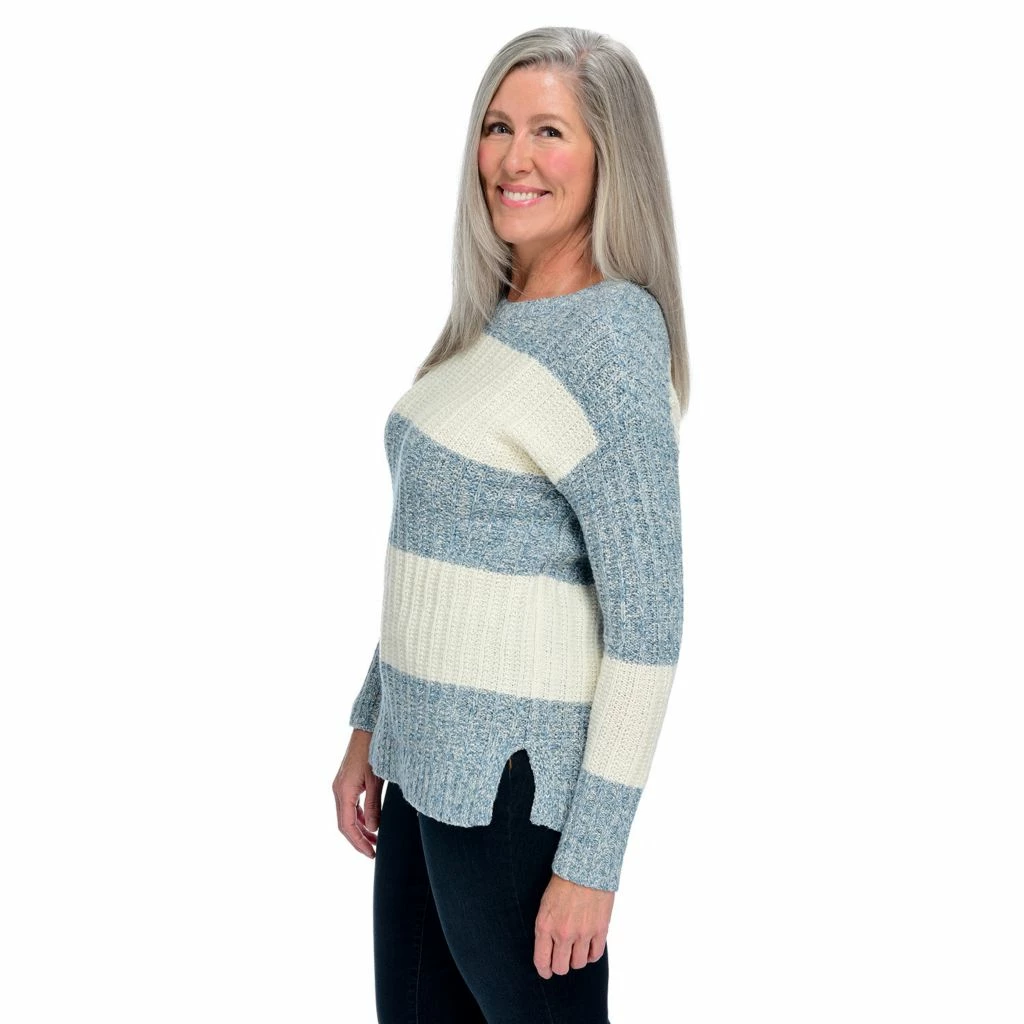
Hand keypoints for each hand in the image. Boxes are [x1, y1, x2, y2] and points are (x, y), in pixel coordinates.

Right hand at [333, 728, 383, 857]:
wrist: (368, 729)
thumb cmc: (373, 752)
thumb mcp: (376, 781)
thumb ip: (374, 806)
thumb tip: (373, 829)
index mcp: (344, 791)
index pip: (347, 826)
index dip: (358, 842)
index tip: (371, 854)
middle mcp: (338, 790)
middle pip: (345, 823)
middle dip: (359, 839)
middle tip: (374, 852)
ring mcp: (341, 786)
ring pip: (347, 815)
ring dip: (359, 829)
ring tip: (375, 840)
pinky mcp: (346, 782)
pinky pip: (350, 806)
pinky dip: (359, 817)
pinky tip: (370, 822)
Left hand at [533, 872, 613, 978]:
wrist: (585, 867)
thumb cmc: (563, 883)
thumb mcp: (545, 905)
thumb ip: (546, 928)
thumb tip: (549, 949)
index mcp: (545, 926)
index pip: (542, 961)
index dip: (544, 970)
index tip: (547, 971)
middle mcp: (563, 933)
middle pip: (561, 967)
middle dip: (560, 966)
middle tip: (562, 960)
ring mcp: (583, 933)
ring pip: (579, 964)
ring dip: (577, 959)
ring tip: (577, 949)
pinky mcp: (600, 930)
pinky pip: (596, 955)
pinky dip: (592, 954)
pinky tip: (589, 947)